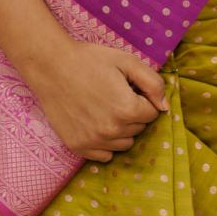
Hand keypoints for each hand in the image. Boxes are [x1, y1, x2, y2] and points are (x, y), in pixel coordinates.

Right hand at [23, 39, 168, 162]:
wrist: (51, 66)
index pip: (152, 113)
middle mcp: (112, 131)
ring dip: (121, 129)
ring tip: (105, 107)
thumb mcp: (126, 61)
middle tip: (115, 94)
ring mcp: (94, 141)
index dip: (143, 98)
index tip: (128, 87)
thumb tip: (165, 107)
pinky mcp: (79, 147)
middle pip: (139, 129)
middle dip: (133, 113)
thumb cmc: (90, 60)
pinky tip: (95, 122)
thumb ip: (152, 83)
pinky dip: (105, 142)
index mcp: (127, 109)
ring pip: (124, 143)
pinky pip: (105, 155)